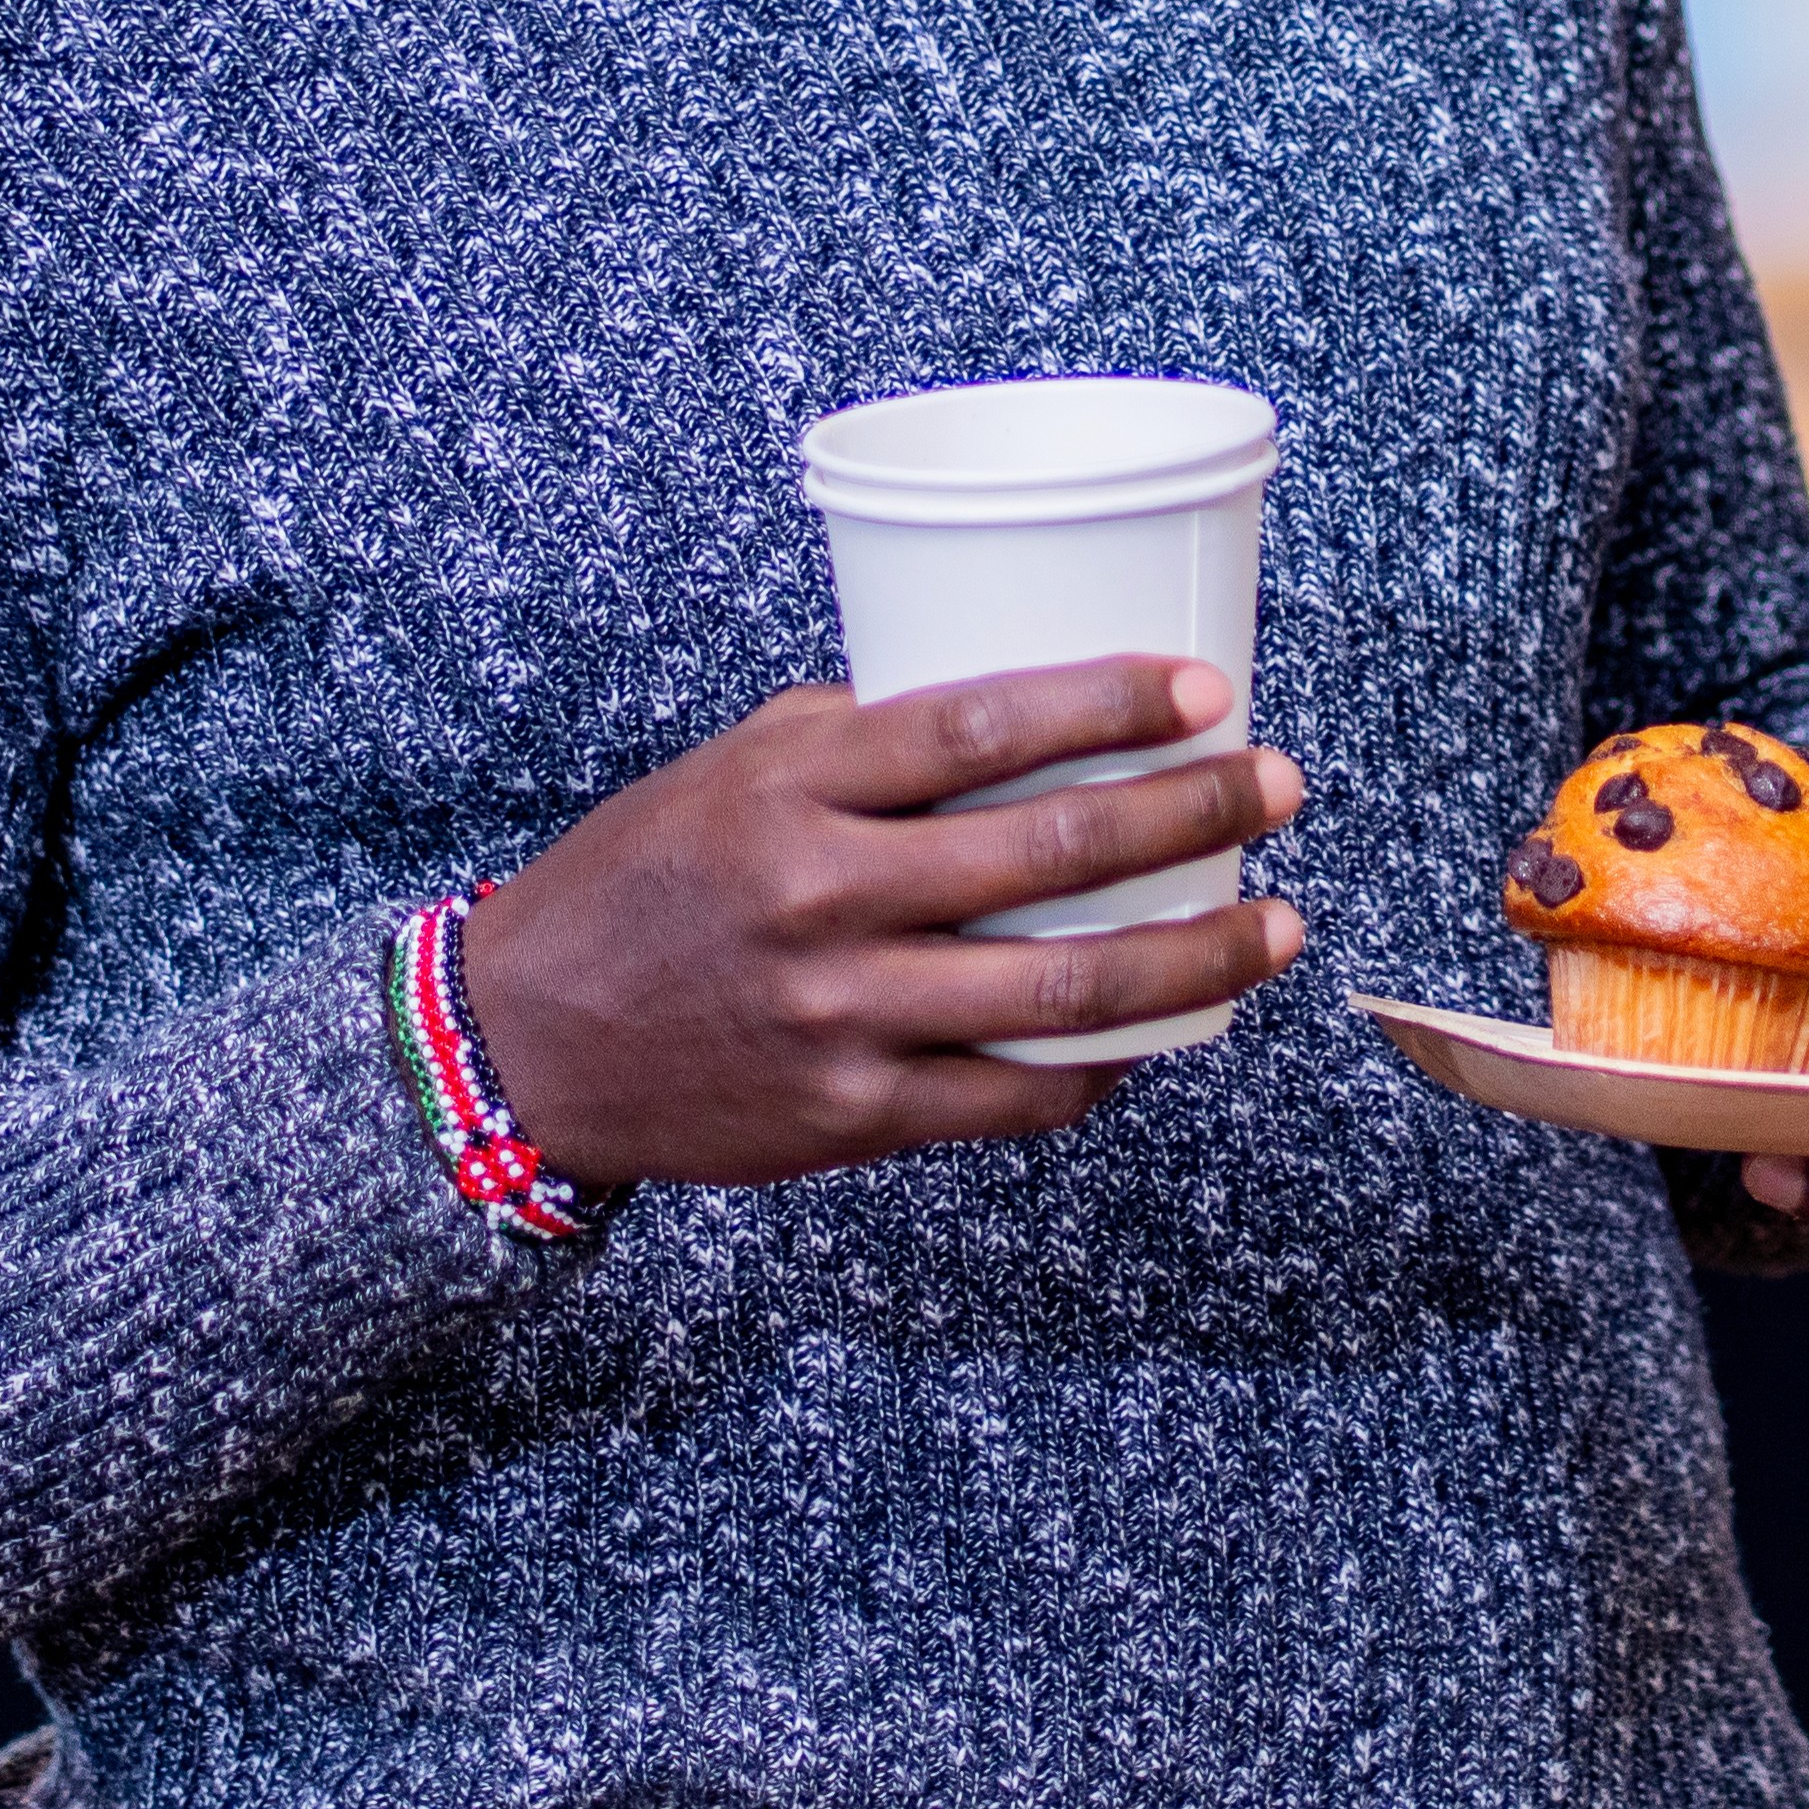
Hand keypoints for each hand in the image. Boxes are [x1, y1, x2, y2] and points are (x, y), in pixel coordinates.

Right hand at [457, 660, 1306, 1185]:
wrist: (529, 1042)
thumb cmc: (650, 880)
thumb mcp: (732, 772)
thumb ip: (860, 736)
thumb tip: (1013, 700)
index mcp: (792, 791)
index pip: (977, 728)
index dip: (1108, 706)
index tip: (1208, 691)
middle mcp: (820, 899)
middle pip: (1053, 856)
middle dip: (1193, 813)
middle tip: (1279, 784)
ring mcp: (841, 1016)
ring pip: (1065, 990)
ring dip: (1196, 954)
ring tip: (1278, 925)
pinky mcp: (851, 1117)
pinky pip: (1016, 1095)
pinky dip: (1107, 1064)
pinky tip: (1166, 1031)